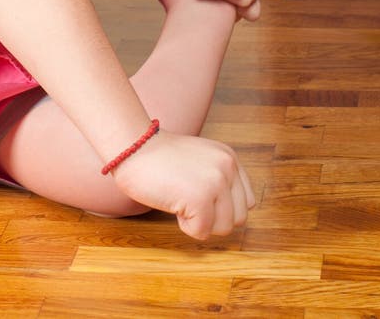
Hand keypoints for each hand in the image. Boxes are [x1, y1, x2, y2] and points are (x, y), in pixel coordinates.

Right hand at [112, 128, 254, 239]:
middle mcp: (227, 167)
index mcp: (229, 157)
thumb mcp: (200, 159)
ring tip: (180, 198)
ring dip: (200, 222)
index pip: (246, 201)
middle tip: (186, 197)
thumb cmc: (159, 157)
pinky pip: (202, 232)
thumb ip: (219, 178)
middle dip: (213, 217)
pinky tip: (172, 203)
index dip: (222, 207)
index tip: (199, 195)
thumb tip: (230, 215)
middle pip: (237, 218)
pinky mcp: (201, 200)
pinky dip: (185, 226)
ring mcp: (215, 182)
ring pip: (223, 228)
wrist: (133, 147)